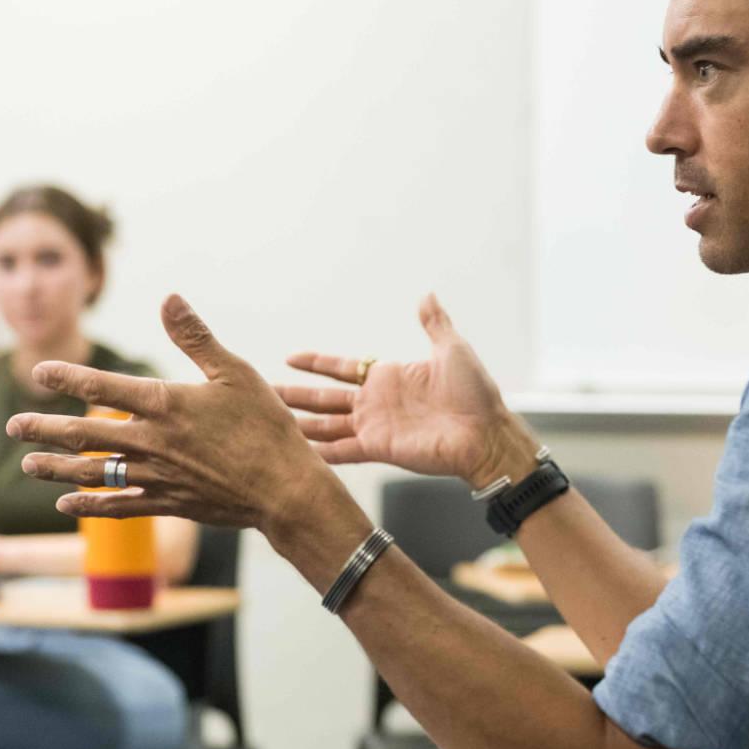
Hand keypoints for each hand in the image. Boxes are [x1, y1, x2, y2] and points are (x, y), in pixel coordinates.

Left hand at [10, 295, 347, 544]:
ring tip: (26, 465)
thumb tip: (168, 298)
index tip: (39, 372)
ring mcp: (157, 476)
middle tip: (12, 426)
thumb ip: (195, 337)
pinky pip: (118, 506)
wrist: (285, 490)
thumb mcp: (235, 372)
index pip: (103, 387)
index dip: (67, 378)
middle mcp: (152, 442)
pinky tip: (64, 504)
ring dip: (56, 469)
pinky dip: (89, 505)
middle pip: (84, 435)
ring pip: (93, 472)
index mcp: (165, 404)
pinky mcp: (169, 504)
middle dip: (43, 430)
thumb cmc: (266, 426)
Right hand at [276, 294, 534, 488]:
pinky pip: (341, 450)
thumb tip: (426, 295)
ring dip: (299, 424)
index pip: (341, 367)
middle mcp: (375, 402)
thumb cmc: (475, 393)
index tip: (289, 357)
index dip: (316, 363)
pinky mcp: (378, 448)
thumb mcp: (452, 349)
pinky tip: (295, 453)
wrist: (486, 433)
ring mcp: (374, 427)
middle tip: (263, 392)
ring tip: (269, 421)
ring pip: (325, 424)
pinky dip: (318, 452)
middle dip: (295, 394)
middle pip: (324, 397)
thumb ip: (433, 323)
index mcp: (388, 376)